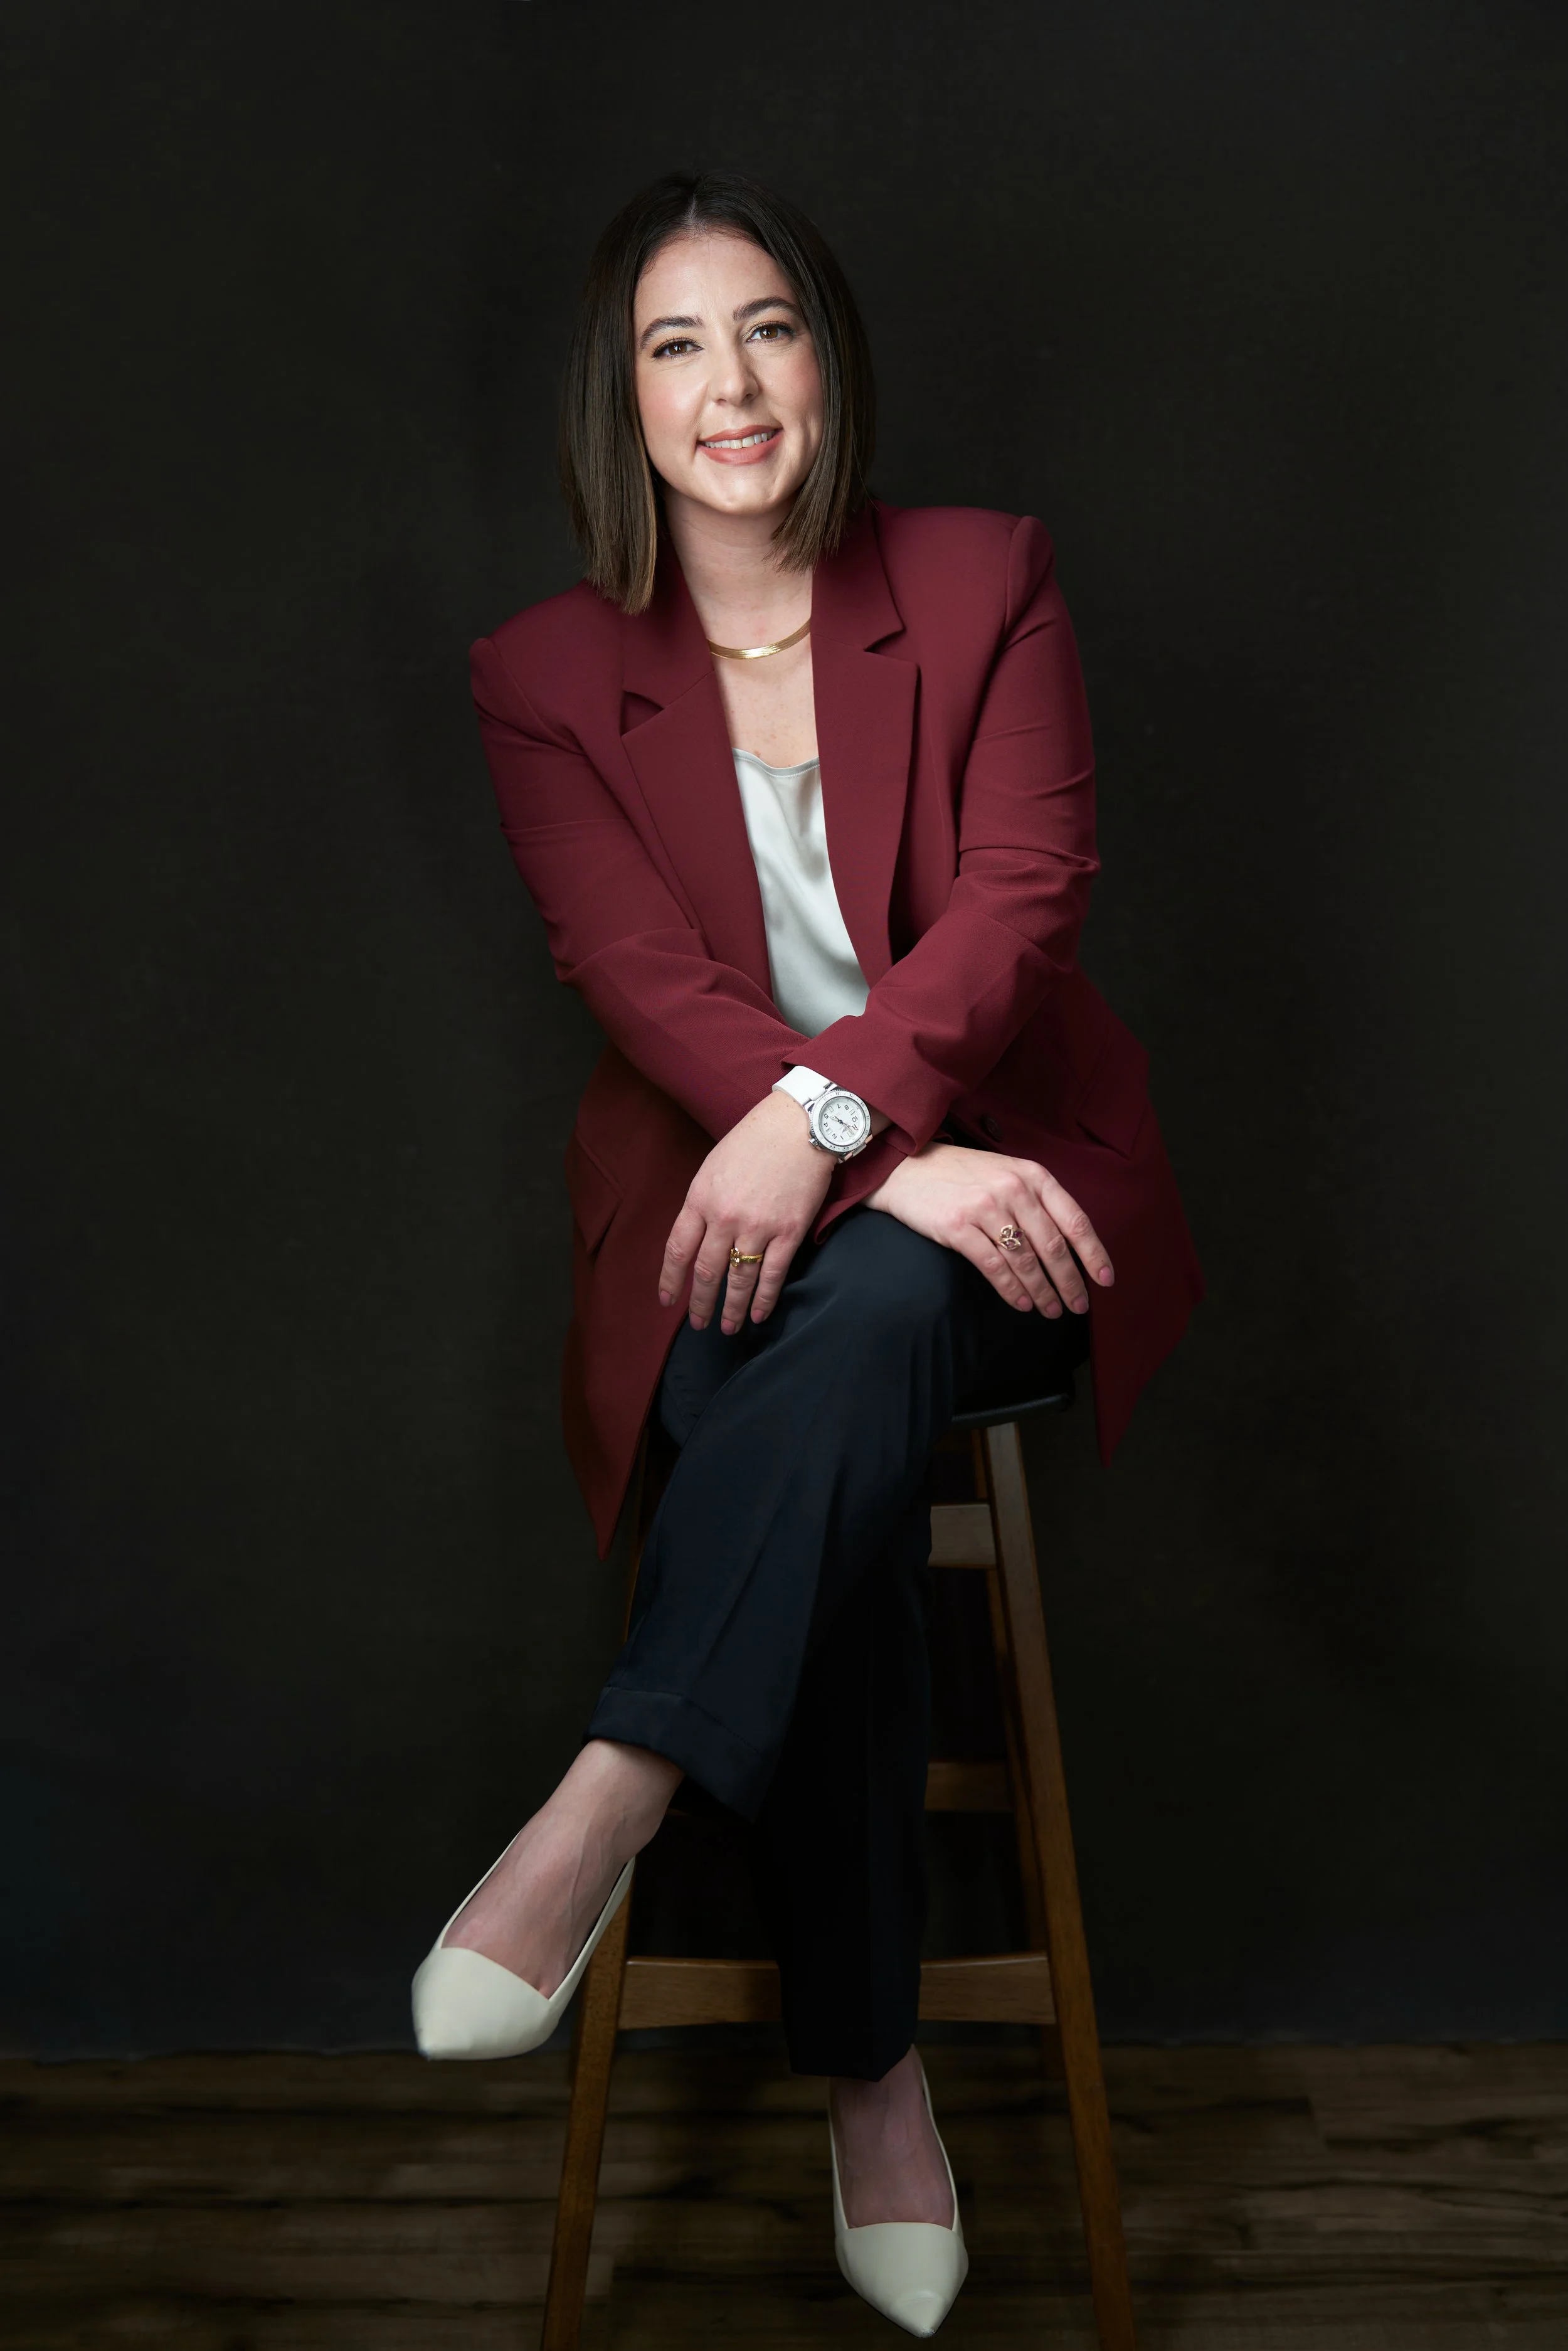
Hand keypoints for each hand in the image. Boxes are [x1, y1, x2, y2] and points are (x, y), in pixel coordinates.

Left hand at [659, 1092, 835, 1333]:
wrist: (799, 1125)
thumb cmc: (755, 1140)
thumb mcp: (714, 1166)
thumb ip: (703, 1202)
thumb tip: (698, 1235)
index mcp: (700, 1198)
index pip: (677, 1249)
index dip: (670, 1279)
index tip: (667, 1300)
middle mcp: (724, 1217)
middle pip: (706, 1272)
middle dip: (699, 1303)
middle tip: (698, 1324)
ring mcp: (757, 1226)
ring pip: (739, 1279)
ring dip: (731, 1308)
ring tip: (727, 1327)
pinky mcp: (788, 1231)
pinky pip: (772, 1274)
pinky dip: (764, 1299)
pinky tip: (758, 1315)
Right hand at [864, 1142, 1113, 1314]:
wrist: (905, 1169)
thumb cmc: (960, 1176)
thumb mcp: (1006, 1173)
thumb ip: (1036, 1201)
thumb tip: (1067, 1246)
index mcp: (1032, 1175)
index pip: (1075, 1220)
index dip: (1093, 1254)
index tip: (1105, 1280)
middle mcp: (1013, 1189)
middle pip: (1053, 1247)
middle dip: (1070, 1282)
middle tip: (1078, 1306)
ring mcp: (985, 1207)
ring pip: (1026, 1261)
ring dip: (1042, 1292)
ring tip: (1051, 1310)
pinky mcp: (958, 1227)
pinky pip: (994, 1266)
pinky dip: (1011, 1290)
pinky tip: (1020, 1303)